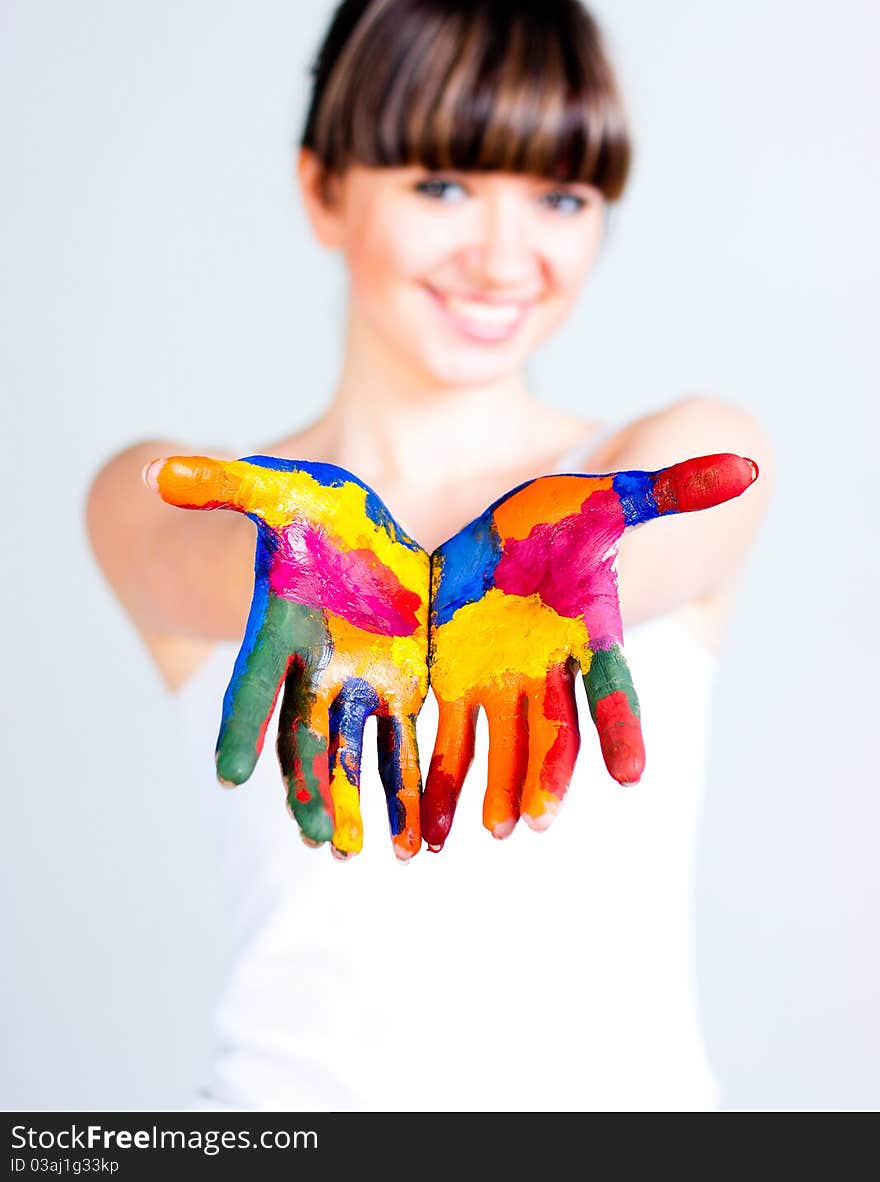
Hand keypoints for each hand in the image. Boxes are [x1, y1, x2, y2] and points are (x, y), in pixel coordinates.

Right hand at [146, 454, 430, 859]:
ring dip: (360, 805)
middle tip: (317, 840)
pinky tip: (420, 838)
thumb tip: (151, 468)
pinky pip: (409, 745)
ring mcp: (361, 683)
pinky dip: (412, 790)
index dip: (240, 727)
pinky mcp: (404, 686)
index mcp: (283, 630)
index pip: (253, 685)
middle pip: (306, 739)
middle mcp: (317, 669)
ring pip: (357, 755)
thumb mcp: (281, 489)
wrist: (373, 524)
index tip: (228, 775)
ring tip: (357, 856)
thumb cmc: (319, 506)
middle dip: (310, 789)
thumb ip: (226, 486)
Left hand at [421, 452, 757, 850]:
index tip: (632, 778)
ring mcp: (494, 682)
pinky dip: (428, 782)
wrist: (503, 533)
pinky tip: (419, 830)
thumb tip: (743, 464)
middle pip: (548, 733)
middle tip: (534, 822)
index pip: (611, 689)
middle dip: (542, 776)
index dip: (621, 731)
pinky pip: (439, 738)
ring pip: (494, 748)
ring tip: (481, 836)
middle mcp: (542, 671)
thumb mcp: (602, 500)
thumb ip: (662, 490)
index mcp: (582, 636)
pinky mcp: (447, 682)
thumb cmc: (563, 519)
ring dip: (487, 792)